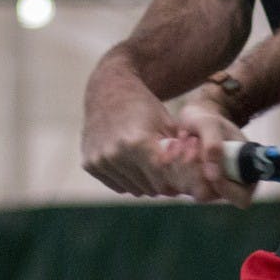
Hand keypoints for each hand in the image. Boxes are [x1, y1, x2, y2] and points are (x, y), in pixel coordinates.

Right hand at [81, 65, 180, 196]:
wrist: (110, 90)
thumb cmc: (146, 106)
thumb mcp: (168, 124)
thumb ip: (178, 154)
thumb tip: (190, 185)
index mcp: (138, 142)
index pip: (163, 180)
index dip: (176, 182)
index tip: (185, 179)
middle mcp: (115, 154)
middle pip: (149, 188)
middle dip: (164, 184)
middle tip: (173, 175)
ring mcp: (100, 161)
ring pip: (134, 189)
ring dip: (147, 183)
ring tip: (155, 167)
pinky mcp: (89, 164)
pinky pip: (117, 185)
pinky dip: (130, 180)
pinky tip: (136, 164)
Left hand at [164, 99, 255, 207]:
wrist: (193, 118)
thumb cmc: (209, 119)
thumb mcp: (211, 125)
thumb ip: (213, 147)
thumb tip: (213, 177)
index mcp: (245, 173)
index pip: (241, 197)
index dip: (226, 188)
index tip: (211, 170)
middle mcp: (225, 184)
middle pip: (209, 195)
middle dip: (195, 169)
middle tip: (193, 141)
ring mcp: (205, 185)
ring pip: (189, 189)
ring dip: (182, 163)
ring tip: (185, 138)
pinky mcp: (187, 183)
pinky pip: (174, 183)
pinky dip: (172, 163)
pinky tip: (175, 144)